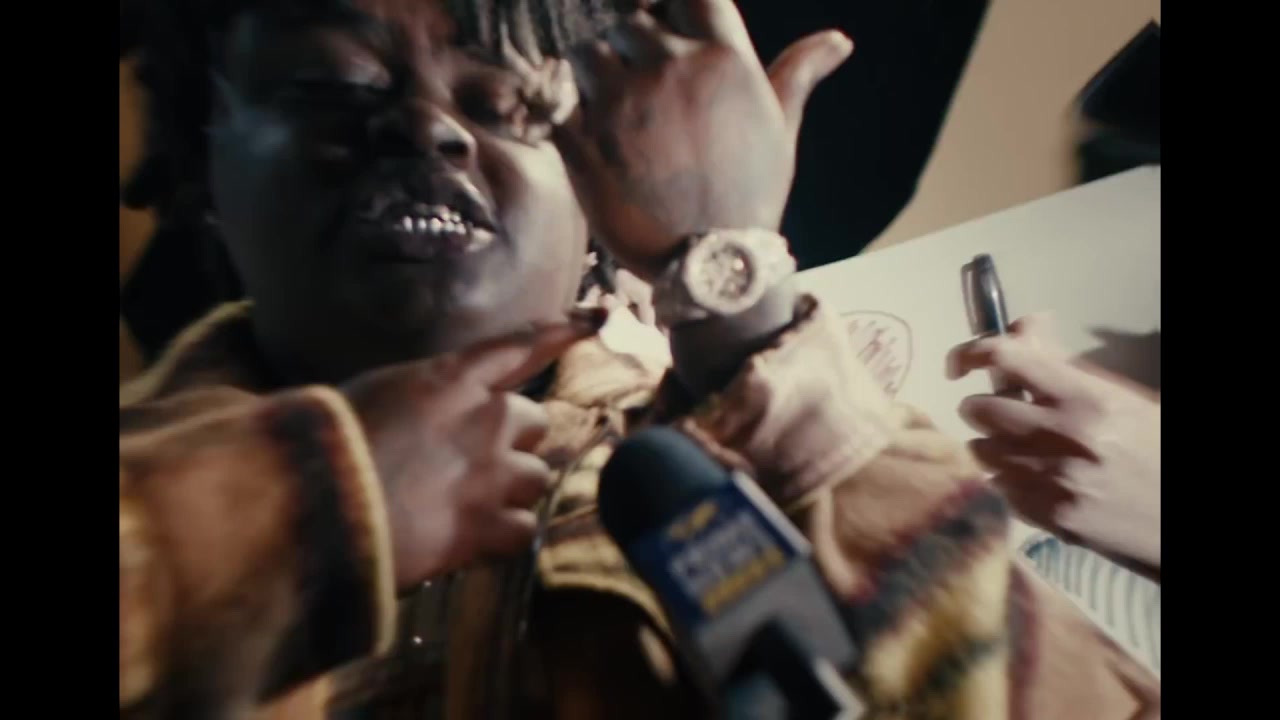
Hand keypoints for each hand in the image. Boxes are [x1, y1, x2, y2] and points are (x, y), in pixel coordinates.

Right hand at [342, 321, 597, 588]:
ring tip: (467, 506)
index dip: (560, 332)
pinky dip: (504, 535)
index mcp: (450, 379)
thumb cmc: (320, 446)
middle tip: (472, 462)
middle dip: (512, 441)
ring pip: (536, 477)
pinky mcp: (488, 527)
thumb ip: (411, 398)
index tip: (597, 319)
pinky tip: (474, 540)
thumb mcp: (368, 398)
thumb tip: (397, 407)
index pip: (519, 345)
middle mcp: (485, 419)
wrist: (314, 506)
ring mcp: (492, 474)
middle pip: (533, 423)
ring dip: (511, 489)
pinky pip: (525, 529)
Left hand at [553, 0, 852, 277]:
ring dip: (597, 76)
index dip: (675, 8)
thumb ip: (798, 73)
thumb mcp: (780, 130)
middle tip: (645, 91)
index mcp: (723, 57)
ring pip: (588, 54)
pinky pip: (562, 103)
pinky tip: (597, 146)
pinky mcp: (582, 138)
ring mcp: (621, 102)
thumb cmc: (751, 195)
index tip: (675, 34)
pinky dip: (572, 118)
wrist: (710, 264)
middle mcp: (670, 67)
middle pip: (629, 20)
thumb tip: (839, 40)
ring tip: (618, 116)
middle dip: (633, 47)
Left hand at [948, 315, 1159, 569]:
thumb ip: (1062, 363)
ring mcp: (1050, 480)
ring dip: (991, 445)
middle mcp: (1060, 434)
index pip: (1004, 357)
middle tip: (1001, 412)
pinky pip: (998, 488)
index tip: (959, 365)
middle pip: (977, 408)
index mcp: (1082, 395)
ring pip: (980, 451)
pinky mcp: (1047, 517)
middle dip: (982, 406)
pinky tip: (1035, 479)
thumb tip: (1022, 325)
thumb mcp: (1117, 396)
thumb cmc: (1154, 447)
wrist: (1177, 515)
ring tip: (1019, 448)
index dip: (970, 353)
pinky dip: (1008, 481)